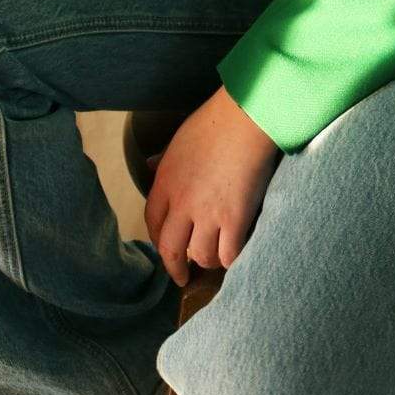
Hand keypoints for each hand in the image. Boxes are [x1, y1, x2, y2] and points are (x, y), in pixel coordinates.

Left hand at [144, 86, 280, 284]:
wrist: (245, 117)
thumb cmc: (214, 121)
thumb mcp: (180, 138)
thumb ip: (164, 158)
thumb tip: (149, 165)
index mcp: (165, 182)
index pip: (152, 222)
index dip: (157, 240)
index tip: (165, 247)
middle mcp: (182, 203)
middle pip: (170, 250)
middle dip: (175, 268)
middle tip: (182, 277)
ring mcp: (208, 214)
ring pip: (201, 256)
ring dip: (207, 262)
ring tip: (214, 260)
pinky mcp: (234, 220)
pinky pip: (228, 254)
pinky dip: (230, 259)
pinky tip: (235, 254)